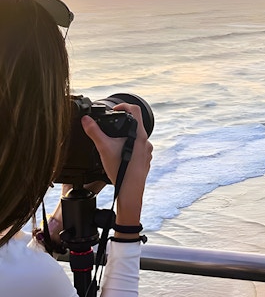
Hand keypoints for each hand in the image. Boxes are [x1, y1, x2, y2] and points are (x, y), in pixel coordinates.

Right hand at [81, 104, 152, 227]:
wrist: (130, 190)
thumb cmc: (120, 170)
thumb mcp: (103, 147)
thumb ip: (94, 131)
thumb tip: (86, 120)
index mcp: (138, 134)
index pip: (135, 110)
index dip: (124, 106)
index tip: (115, 109)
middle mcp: (146, 141)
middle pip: (136, 124)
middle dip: (123, 124)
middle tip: (111, 127)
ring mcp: (147, 151)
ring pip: (137, 138)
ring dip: (126, 137)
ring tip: (114, 144)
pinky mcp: (146, 160)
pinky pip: (139, 149)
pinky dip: (130, 149)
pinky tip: (120, 155)